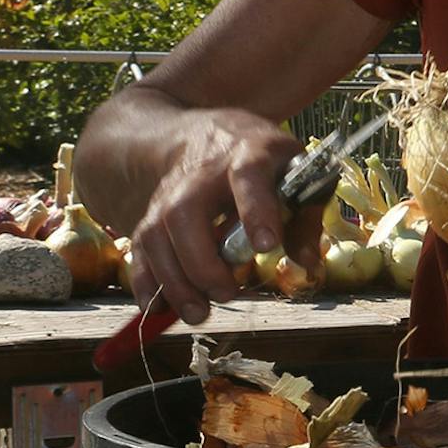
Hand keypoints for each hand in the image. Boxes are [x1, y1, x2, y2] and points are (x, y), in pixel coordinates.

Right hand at [130, 109, 323, 324]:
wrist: (213, 134)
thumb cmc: (267, 162)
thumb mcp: (297, 176)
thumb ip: (304, 219)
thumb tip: (307, 266)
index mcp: (250, 153)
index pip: (248, 177)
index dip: (256, 211)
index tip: (266, 247)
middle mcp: (202, 172)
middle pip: (185, 212)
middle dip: (202, 261)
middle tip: (226, 294)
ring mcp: (170, 191)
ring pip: (156, 234)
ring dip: (174, 280)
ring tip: (198, 313)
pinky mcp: (152, 212)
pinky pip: (139, 247)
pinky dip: (145, 281)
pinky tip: (159, 308)